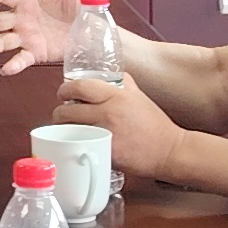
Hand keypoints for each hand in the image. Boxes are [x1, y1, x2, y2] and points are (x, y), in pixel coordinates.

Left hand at [56, 70, 181, 187]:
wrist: (168, 150)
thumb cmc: (155, 125)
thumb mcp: (139, 97)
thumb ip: (123, 83)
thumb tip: (109, 75)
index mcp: (116, 97)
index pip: (81, 87)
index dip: (65, 89)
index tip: (63, 93)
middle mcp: (108, 114)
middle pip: (68, 111)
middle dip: (59, 113)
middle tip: (61, 114)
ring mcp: (105, 135)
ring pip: (70, 131)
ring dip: (63, 130)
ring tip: (66, 129)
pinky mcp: (105, 153)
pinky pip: (81, 146)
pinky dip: (75, 145)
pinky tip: (78, 143)